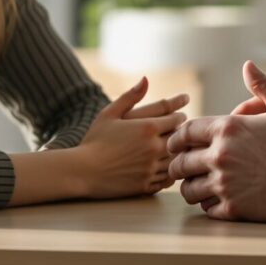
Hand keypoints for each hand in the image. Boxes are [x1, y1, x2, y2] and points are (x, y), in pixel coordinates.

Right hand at [76, 77, 185, 198]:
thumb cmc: (93, 140)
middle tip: (183, 133)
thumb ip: (130, 96)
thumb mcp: (109, 113)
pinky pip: (167, 179)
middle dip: (181, 135)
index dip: (179, 117)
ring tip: (178, 151)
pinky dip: (170, 173)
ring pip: (176, 160)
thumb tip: (145, 79)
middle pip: (179, 139)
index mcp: (147, 127)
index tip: (180, 116)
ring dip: (178, 154)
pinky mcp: (146, 185)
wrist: (82, 171)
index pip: (176, 120)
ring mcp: (151, 168)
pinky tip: (167, 169)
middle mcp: (153, 148)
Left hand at [167, 61, 265, 221]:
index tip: (178, 144)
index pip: (184, 133)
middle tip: (184, 167)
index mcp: (227, 129)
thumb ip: (263, 85)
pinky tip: (216, 200)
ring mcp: (225, 184)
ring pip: (189, 190)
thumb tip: (248, 66)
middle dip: (179, 165)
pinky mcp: (233, 208)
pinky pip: (207, 209)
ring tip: (198, 185)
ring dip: (191, 187)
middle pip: (180, 163)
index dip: (177, 139)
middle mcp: (220, 156)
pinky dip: (208, 204)